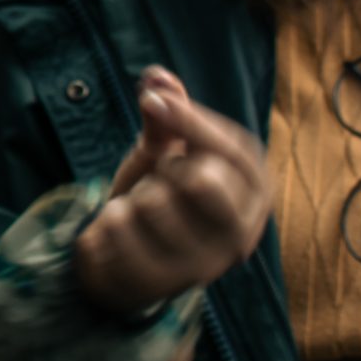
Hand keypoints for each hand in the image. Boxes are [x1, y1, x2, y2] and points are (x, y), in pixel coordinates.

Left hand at [76, 67, 270, 315]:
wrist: (124, 261)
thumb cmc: (158, 197)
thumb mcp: (165, 153)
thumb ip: (167, 118)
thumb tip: (158, 76)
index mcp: (256, 196)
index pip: (234, 151)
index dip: (190, 119)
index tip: (150, 98)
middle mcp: (239, 236)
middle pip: (200, 179)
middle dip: (165, 170)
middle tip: (159, 183)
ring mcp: (201, 266)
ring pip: (152, 203)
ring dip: (131, 198)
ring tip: (138, 213)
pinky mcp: (158, 284)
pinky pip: (117, 229)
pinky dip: (104, 221)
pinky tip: (114, 234)